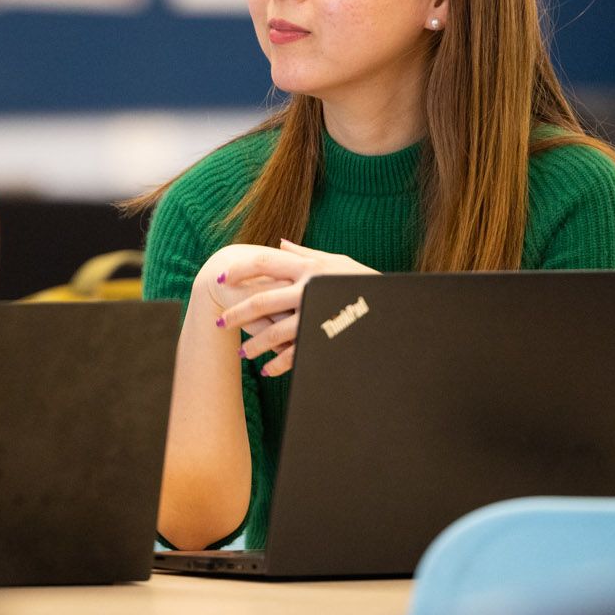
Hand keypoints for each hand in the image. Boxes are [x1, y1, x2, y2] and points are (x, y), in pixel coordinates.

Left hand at [212, 239, 376, 377]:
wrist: (394, 303)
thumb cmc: (362, 279)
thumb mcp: (335, 260)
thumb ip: (304, 254)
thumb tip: (280, 244)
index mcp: (308, 267)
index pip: (264, 262)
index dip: (240, 269)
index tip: (222, 279)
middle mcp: (308, 286)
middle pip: (262, 299)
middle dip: (237, 313)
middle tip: (220, 323)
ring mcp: (316, 312)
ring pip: (275, 330)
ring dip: (256, 344)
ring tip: (244, 353)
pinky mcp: (325, 334)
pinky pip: (296, 352)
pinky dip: (280, 363)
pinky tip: (268, 370)